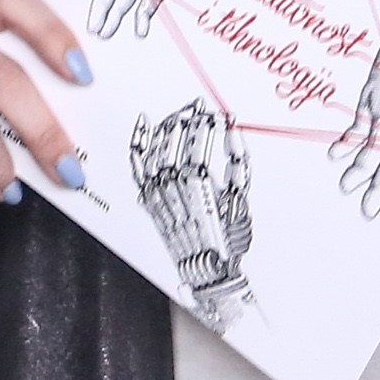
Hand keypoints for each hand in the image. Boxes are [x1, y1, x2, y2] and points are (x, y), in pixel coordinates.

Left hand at [128, 99, 256, 332]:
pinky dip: (139, 142)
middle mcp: (171, 182)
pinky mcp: (147, 197)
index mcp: (196, 180)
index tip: (212, 112)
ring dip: (168, 126)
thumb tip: (233, 132)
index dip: (205, 121)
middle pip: (175, 137)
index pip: (198, 137)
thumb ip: (238, 164)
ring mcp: (156, 189)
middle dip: (187, 118)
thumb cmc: (227, 241)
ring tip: (178, 115)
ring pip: (157, 146)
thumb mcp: (241, 201)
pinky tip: (143, 125)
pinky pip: (138, 164)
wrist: (207, 272)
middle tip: (195, 107)